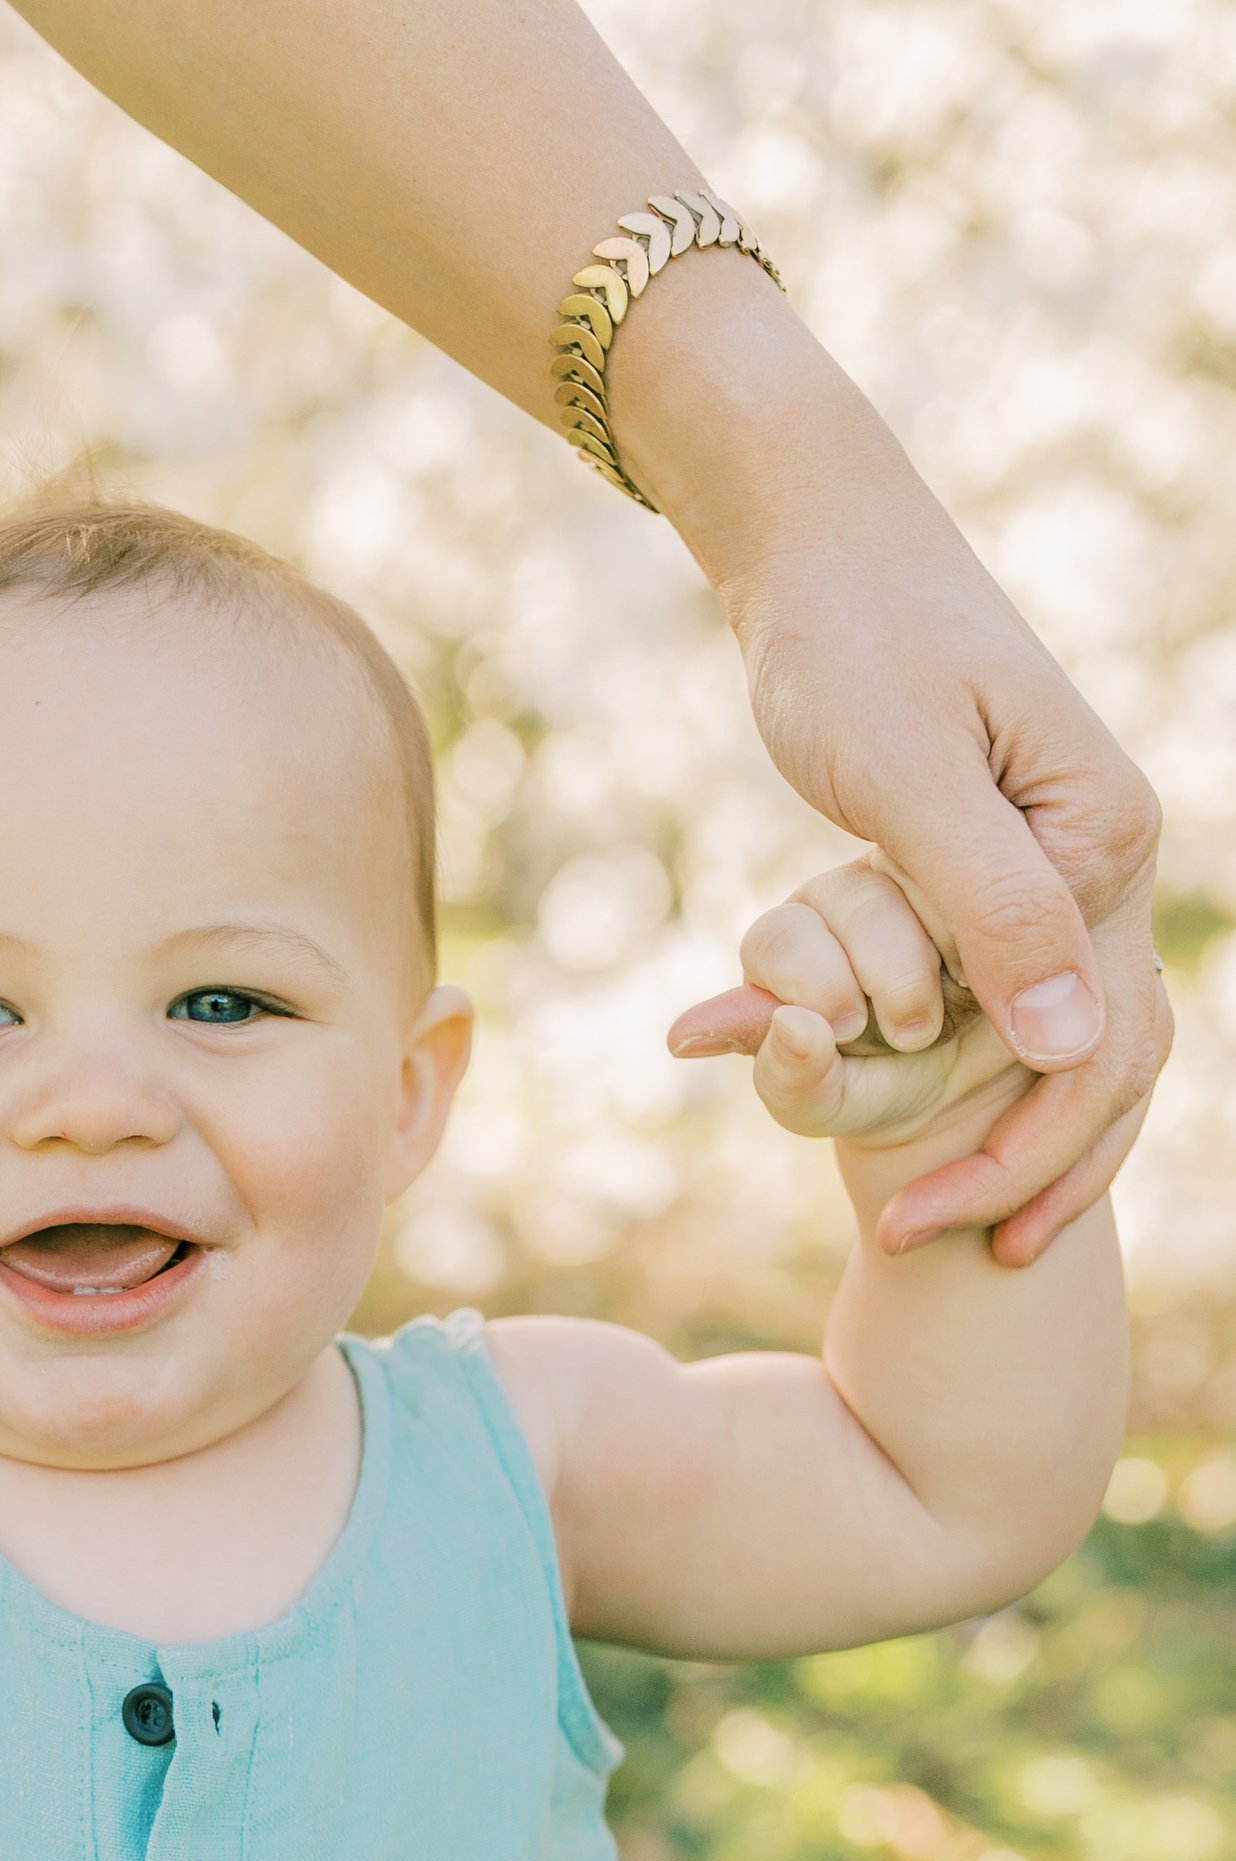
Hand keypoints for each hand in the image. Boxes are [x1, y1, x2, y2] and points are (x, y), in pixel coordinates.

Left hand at [633, 308, 1168, 1267]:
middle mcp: (1108, 859)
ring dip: (992, 1137)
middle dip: (1008, 1167)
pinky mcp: (1000, 868)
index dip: (1005, 1147)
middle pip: (1092, 1062)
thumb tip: (1073, 1045)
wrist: (817, 549)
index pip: (1083, 1044)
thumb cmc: (848, 645)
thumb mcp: (904, 778)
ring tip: (914, 1224)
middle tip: (906, 1246)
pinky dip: (951, 1074)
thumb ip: (987, 905)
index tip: (905, 1221)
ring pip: (1053, 1045)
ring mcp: (1062, 866)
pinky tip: (900, 1141)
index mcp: (1106, 840)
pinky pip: (999, 1000)